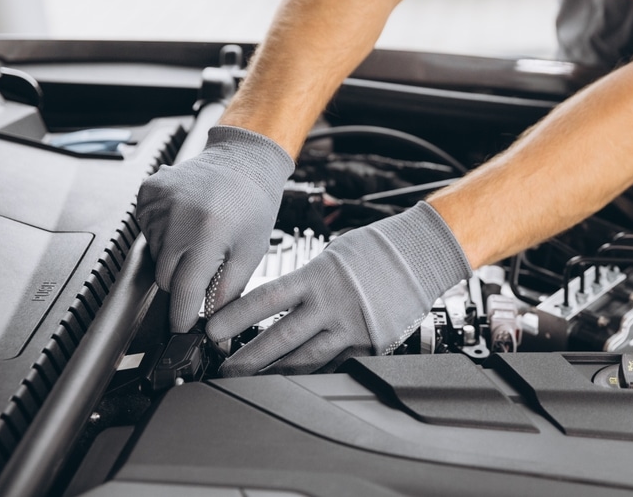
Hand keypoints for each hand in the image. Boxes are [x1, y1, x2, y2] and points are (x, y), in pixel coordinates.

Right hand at [136, 125, 293, 332]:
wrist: (242, 161)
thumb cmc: (252, 205)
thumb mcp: (251, 252)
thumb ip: (229, 291)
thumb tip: (215, 324)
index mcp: (207, 234)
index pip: (184, 291)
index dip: (184, 315)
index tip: (185, 326)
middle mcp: (178, 218)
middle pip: (164, 277)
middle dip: (183, 282)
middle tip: (204, 267)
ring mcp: (158, 204)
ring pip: (155, 255)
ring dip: (174, 256)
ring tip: (200, 235)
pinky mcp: (147, 194)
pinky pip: (147, 231)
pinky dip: (164, 234)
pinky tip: (186, 221)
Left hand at [205, 201, 470, 375]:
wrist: (421, 256)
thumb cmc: (375, 249)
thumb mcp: (332, 255)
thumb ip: (304, 280)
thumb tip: (272, 302)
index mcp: (317, 277)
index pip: (265, 300)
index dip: (234, 317)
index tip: (210, 329)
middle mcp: (331, 305)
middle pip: (279, 339)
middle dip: (247, 358)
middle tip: (222, 371)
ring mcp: (350, 328)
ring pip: (304, 360)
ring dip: (274, 373)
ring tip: (251, 382)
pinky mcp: (367, 344)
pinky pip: (332, 364)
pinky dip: (309, 373)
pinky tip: (291, 382)